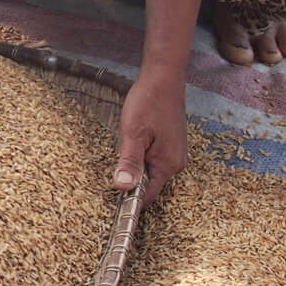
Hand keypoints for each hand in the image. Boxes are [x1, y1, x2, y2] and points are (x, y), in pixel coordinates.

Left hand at [112, 68, 186, 205]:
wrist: (163, 78)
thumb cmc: (148, 102)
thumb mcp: (133, 132)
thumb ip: (130, 161)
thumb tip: (124, 187)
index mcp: (168, 164)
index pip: (147, 195)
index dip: (129, 202)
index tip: (111, 207)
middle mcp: (176, 162)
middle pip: (149, 184)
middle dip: (131, 182)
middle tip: (108, 176)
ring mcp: (175, 153)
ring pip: (150, 170)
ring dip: (135, 168)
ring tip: (121, 155)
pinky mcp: (171, 143)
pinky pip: (154, 159)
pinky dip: (141, 157)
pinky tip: (132, 145)